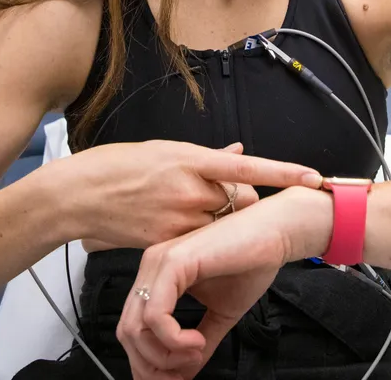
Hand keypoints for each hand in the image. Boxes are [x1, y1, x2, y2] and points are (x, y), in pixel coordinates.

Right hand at [66, 140, 322, 251]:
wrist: (77, 195)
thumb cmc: (116, 166)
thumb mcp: (164, 151)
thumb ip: (204, 157)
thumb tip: (238, 151)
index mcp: (190, 158)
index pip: (249, 166)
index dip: (285, 172)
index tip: (314, 177)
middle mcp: (190, 188)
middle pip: (240, 199)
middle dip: (243, 200)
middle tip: (226, 197)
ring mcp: (180, 217)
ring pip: (221, 222)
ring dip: (220, 220)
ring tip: (189, 209)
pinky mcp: (168, 240)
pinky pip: (198, 240)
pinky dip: (200, 235)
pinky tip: (177, 225)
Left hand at [115, 186, 332, 378]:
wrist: (275, 232)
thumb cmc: (251, 264)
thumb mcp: (220, 315)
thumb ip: (198, 343)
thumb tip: (183, 375)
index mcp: (157, 277)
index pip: (132, 328)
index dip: (148, 363)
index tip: (177, 378)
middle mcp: (150, 268)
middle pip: (127, 332)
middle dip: (152, 366)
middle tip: (183, 374)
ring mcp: (158, 263)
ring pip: (135, 328)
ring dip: (164, 355)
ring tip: (196, 353)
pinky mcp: (173, 262)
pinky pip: (155, 315)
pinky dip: (173, 339)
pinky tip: (196, 341)